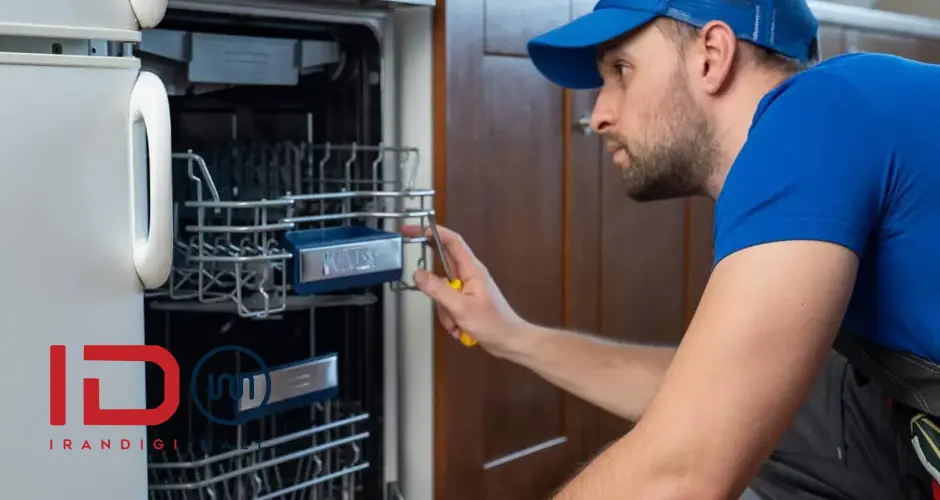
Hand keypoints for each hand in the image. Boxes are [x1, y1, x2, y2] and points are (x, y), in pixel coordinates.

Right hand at [401, 224, 528, 355]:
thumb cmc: (494, 324)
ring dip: (443, 307)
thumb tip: (419, 274)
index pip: (452, 241)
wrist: (508, 341)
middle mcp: (469, 275)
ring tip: (455, 320)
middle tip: (416, 270)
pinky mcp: (464, 301)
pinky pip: (446, 303)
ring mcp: (466, 288)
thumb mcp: (461, 307)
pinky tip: (459, 327)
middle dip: (430, 274)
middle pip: (443, 263)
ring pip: (441, 289)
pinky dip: (448, 316)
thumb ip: (438, 289)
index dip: (434, 232)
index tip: (417, 230)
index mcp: (472, 270)